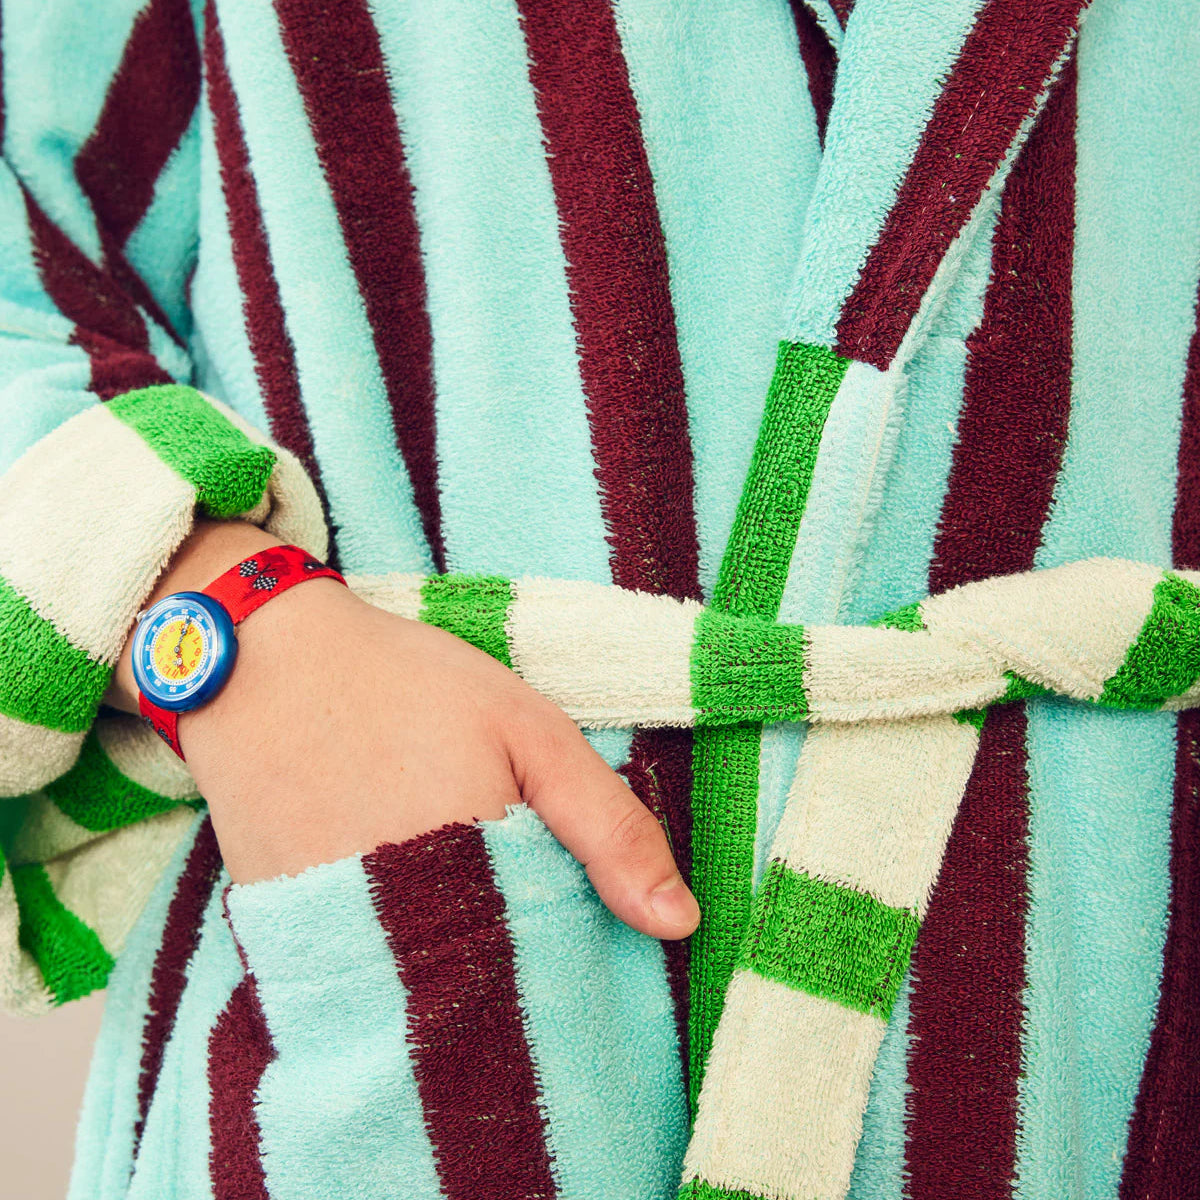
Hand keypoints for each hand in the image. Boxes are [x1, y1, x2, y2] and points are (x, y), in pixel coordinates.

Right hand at [108, 522, 698, 939]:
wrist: (262, 660)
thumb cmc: (407, 685)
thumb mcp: (531, 730)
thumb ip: (610, 827)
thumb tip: (680, 924)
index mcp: (475, 883)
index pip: (547, 977)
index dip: (571, 959)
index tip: (573, 930)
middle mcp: (399, 929)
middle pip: (481, 991)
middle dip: (510, 962)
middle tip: (501, 889)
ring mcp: (331, 935)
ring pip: (416, 987)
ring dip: (443, 958)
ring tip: (449, 886)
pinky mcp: (281, 929)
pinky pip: (353, 969)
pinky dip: (383, 947)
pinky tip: (391, 891)